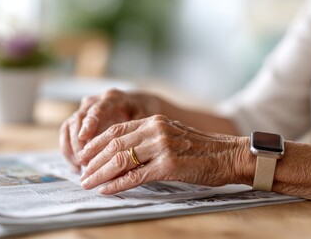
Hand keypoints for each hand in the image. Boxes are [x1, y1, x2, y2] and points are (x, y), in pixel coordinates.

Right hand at [59, 89, 161, 170]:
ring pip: (69, 127)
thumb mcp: (144, 118)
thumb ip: (136, 131)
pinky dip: (69, 150)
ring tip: (81, 168)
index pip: (97, 109)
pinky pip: (66, 133)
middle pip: (78, 118)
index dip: (90, 122)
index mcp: (112, 98)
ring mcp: (84, 109)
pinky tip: (77, 167)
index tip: (84, 136)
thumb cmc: (143, 111)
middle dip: (79, 142)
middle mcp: (95, 101)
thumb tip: (130, 151)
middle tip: (85, 162)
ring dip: (72, 148)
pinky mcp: (79, 120)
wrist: (138, 103)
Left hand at [78, 115, 246, 194]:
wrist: (228, 155)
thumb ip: (149, 139)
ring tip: (88, 182)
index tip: (84, 155)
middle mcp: (156, 130)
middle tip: (81, 172)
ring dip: (100, 173)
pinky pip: (136, 176)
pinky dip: (118, 184)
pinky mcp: (169, 165)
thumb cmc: (202, 148)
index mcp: (154, 121)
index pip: (116, 130)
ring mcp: (162, 147)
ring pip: (121, 160)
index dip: (96, 143)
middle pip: (114, 145)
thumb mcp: (172, 135)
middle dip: (93, 160)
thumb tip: (124, 152)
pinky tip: (106, 189)